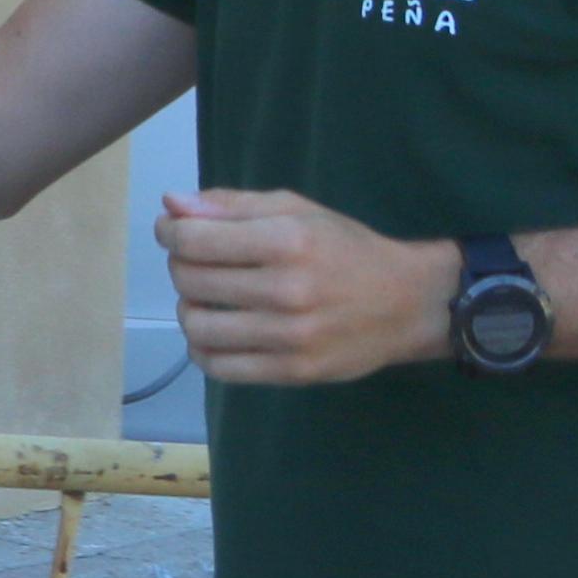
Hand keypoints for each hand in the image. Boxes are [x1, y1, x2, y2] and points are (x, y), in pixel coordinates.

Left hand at [161, 188, 460, 386]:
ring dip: (188, 309)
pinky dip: (203, 350)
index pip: (194, 240)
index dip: (169, 232)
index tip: (171, 230)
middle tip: (196, 262)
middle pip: (189, 281)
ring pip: (197, 327)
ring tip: (206, 299)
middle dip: (179, 266)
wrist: (408, 303)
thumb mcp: (297, 211)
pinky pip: (219, 367)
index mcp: (288, 242)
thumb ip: (232, 205)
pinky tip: (217, 332)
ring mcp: (290, 337)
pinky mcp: (293, 371)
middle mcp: (288, 290)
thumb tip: (172, 205)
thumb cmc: (346, 249)